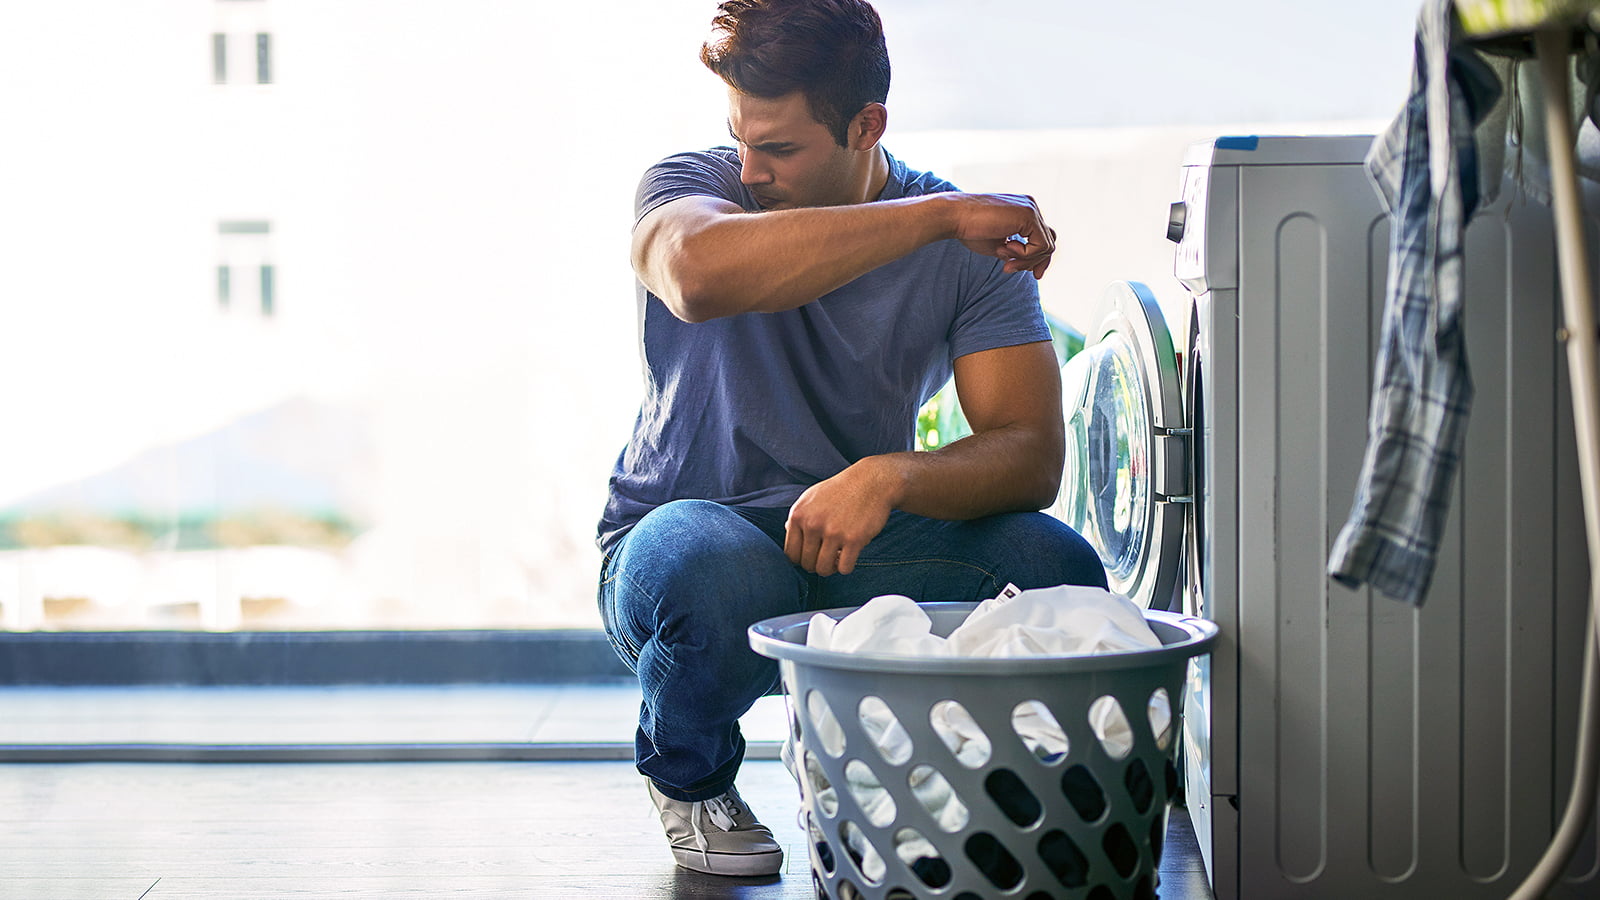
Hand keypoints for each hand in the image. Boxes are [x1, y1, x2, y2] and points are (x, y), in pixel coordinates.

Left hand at [784, 460, 897, 575]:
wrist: (871, 481)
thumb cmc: (841, 490)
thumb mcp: (812, 497)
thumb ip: (799, 516)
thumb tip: (787, 530)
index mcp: (798, 515)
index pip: (790, 554)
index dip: (800, 561)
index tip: (811, 557)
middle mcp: (812, 524)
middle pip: (806, 564)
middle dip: (816, 565)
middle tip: (827, 557)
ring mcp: (833, 532)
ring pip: (823, 569)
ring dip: (831, 568)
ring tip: (837, 558)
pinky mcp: (854, 539)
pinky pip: (844, 568)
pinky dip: (846, 567)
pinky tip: (849, 555)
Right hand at [949, 193, 1056, 279]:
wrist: (955, 217)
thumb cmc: (970, 231)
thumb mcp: (998, 245)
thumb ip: (1016, 252)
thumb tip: (1031, 266)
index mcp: (1024, 211)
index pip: (1044, 237)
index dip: (1040, 259)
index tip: (1034, 275)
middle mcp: (1031, 207)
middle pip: (1049, 243)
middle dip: (1032, 263)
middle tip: (1008, 269)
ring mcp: (1031, 209)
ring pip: (1046, 247)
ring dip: (1026, 261)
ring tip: (1004, 260)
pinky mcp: (1029, 215)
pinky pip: (1041, 246)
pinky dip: (1025, 256)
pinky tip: (1005, 249)